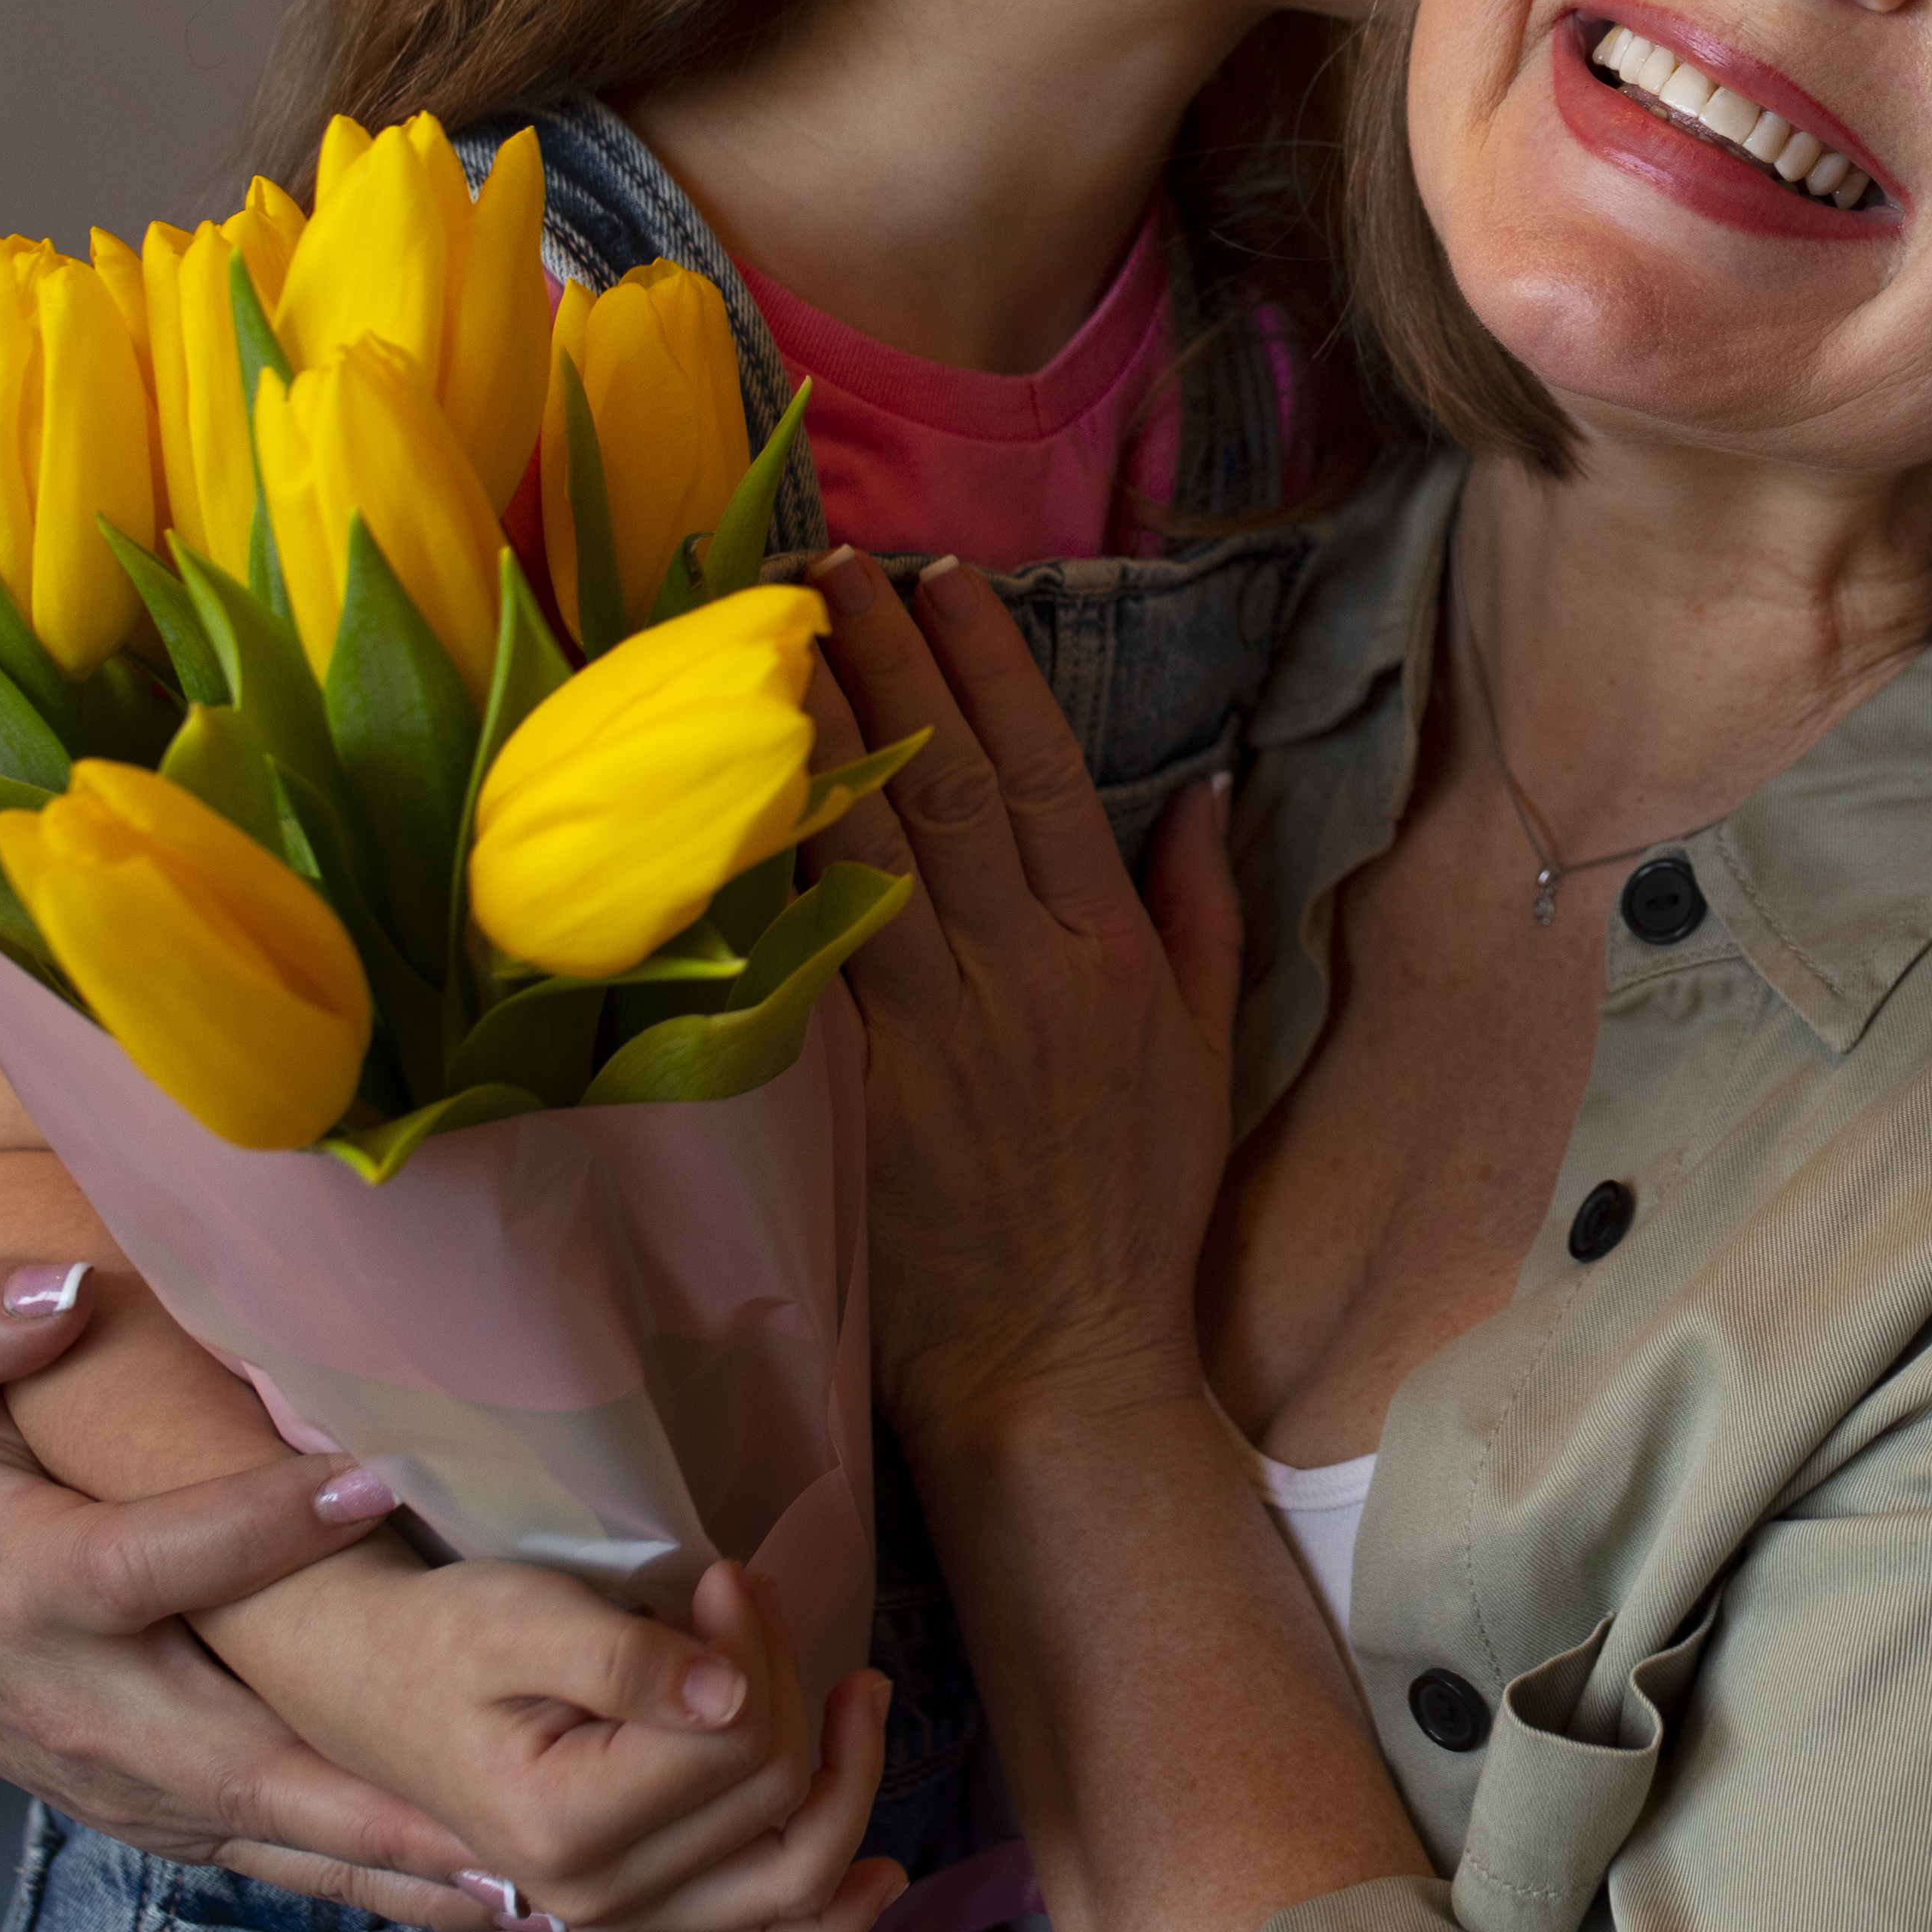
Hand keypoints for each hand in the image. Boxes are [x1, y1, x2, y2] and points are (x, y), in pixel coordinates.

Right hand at [0, 1251, 491, 1928]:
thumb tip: (54, 1292)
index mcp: (37, 1589)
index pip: (153, 1564)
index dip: (254, 1525)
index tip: (372, 1478)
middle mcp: (92, 1710)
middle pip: (239, 1758)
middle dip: (363, 1786)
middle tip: (495, 1790)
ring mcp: (140, 1785)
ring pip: (279, 1834)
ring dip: (398, 1864)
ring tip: (529, 1882)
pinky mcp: (184, 1818)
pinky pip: (288, 1863)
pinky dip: (383, 1889)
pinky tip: (497, 1902)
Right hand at [245, 1554, 865, 1931]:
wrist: (372, 1679)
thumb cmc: (444, 1636)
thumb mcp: (523, 1618)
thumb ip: (628, 1659)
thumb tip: (734, 1693)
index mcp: (564, 1824)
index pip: (737, 1740)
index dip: (754, 1645)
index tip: (726, 1576)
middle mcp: (596, 1895)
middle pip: (775, 1794)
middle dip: (787, 1679)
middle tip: (750, 1598)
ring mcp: (621, 1914)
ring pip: (790, 1875)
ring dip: (847, 1782)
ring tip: (861, 1695)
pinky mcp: (639, 1909)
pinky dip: (828, 1923)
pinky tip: (880, 1878)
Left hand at [810, 550, 1241, 1441]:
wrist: (1059, 1363)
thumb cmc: (1133, 1211)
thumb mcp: (1204, 1053)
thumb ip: (1202, 912)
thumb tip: (1201, 783)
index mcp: (1108, 950)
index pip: (1039, 769)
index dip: (987, 664)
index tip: (945, 577)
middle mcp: (1022, 970)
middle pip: (942, 782)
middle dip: (884, 659)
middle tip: (827, 568)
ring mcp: (935, 1030)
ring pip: (869, 846)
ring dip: (818, 732)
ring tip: (769, 637)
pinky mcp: (858, 1092)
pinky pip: (806, 956)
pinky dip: (768, 868)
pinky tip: (727, 793)